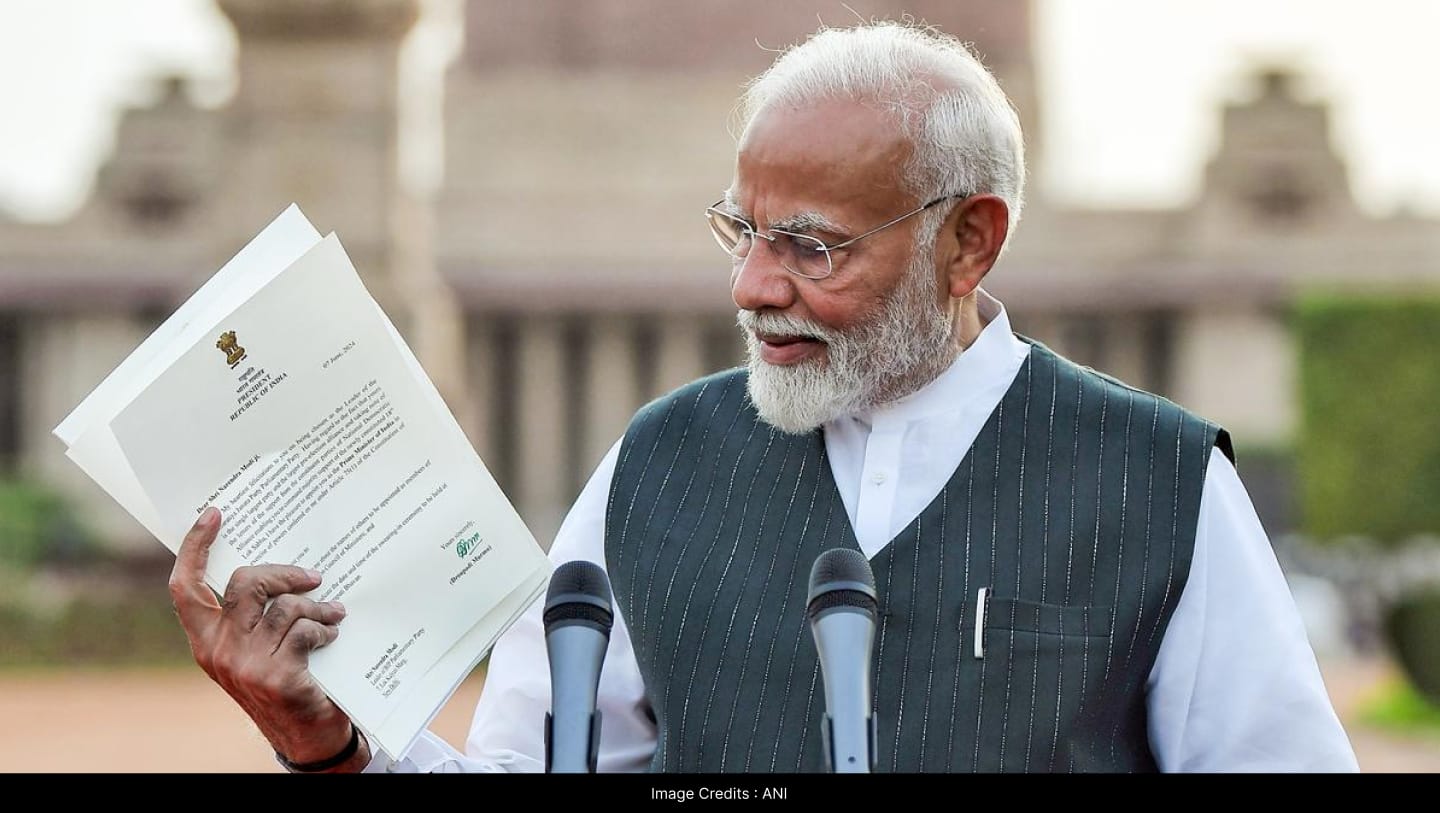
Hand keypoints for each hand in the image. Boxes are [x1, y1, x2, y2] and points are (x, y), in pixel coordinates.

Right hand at [169, 507, 366, 769]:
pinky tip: (333, 635)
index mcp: (206, 641)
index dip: (195, 548)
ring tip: (334, 612)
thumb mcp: (258, 649)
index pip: (185, 588)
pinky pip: (306, 630)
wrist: (306, 735)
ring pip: (284, 606)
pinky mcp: (277, 675)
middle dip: (283, 572)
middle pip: (245, 583)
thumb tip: (278, 567)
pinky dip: (325, 627)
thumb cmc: (285, 681)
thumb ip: (254, 616)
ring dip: (317, 605)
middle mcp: (219, 651)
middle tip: (311, 577)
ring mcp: (247, 664)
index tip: (213, 515)